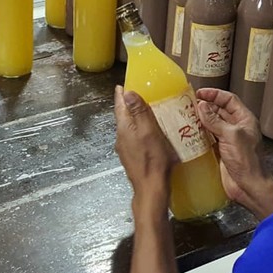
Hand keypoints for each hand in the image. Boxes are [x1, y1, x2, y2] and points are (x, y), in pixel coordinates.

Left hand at [114, 86, 176, 218]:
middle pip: (123, 116)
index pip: (120, 106)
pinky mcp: (132, 157)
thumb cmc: (152, 158)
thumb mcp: (148, 131)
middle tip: (139, 94)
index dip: (122, 94)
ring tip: (147, 110)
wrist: (151, 188)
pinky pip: (134, 138)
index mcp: (124, 128)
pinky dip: (140, 130)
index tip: (123, 84)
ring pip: (129, 127)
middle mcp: (121, 137)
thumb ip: (139, 112)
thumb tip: (127, 92)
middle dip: (129, 105)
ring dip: (135, 118)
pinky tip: (150, 132)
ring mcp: (125, 149)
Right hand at [195, 89, 272, 218]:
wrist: (249, 186)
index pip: (229, 99)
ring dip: (200, 119)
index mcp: (244, 119)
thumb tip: (201, 105)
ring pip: (212, 124)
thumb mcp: (231, 136)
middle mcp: (236, 127)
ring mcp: (227, 139)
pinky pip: (207, 137)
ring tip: (184, 116)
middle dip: (205, 106)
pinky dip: (198, 133)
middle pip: (219, 110)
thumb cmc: (246, 160)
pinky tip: (188, 132)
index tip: (199, 93)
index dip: (215, 94)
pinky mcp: (219, 151)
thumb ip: (215, 120)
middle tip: (187, 104)